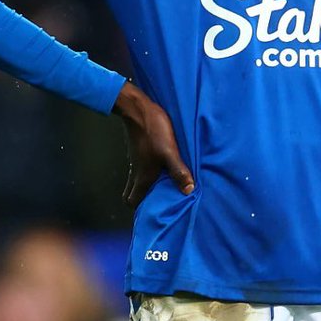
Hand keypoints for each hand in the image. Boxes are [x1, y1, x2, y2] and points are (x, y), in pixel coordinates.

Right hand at [112, 81, 194, 207]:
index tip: (154, 212)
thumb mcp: (170, 152)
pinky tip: (166, 166)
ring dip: (149, 185)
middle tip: (161, 201)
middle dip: (142, 199)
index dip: (140, 209)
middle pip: (132, 193)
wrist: (138, 108)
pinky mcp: (140, 150)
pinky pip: (143, 167)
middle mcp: (136, 171)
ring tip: (168, 185)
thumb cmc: (153, 131)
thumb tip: (189, 191)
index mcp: (142, 177)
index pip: (132, 201)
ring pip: (138, 180)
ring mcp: (137, 160)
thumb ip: (178, 172)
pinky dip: (151, 171)